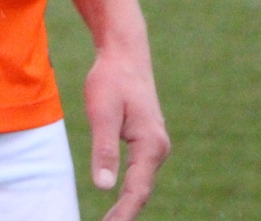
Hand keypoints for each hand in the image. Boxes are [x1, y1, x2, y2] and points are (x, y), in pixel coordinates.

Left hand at [84, 43, 169, 220]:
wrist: (124, 55)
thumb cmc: (110, 80)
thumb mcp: (101, 113)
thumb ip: (104, 150)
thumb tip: (104, 187)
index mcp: (150, 145)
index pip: (137, 190)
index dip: (123, 212)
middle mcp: (158, 148)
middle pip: (142, 190)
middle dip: (126, 212)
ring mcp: (155, 144)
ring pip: (142, 182)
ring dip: (129, 203)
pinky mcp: (147, 140)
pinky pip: (140, 171)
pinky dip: (131, 188)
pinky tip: (120, 198)